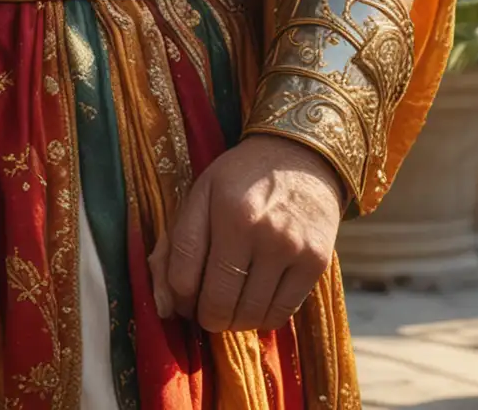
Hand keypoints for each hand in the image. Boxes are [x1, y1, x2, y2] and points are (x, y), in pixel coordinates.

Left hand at [147, 135, 342, 335]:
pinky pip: (280, 314)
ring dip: (234, 320)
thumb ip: (174, 245)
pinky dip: (262, 318)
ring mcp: (288, 248)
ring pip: (249, 315)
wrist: (300, 157)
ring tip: (232, 303)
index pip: (185, 278)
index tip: (185, 296)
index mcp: (220, 209)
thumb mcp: (199, 193)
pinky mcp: (314, 263)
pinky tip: (255, 301)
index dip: (179, 298)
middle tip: (207, 306)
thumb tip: (163, 307)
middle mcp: (255, 229)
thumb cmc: (240, 178)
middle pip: (218, 303)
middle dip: (206, 315)